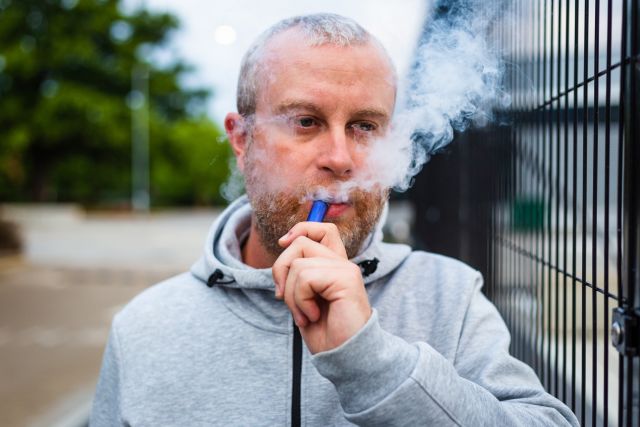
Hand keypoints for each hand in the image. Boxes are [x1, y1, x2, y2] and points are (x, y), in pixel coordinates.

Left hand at [272, 222, 371, 353]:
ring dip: (291, 295)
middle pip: (300, 242)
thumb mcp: (302, 298)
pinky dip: (300, 300)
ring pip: (298, 264)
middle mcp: (342, 263)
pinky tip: (312, 316)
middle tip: (284, 298)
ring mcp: (346, 269)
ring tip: (305, 315)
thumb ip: (297, 273)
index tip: (283, 244)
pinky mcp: (346, 279)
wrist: (344, 356)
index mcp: (334, 266)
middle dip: (280, 269)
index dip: (301, 229)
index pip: (323, 229)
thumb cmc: (326, 333)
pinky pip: (306, 277)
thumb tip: (283, 246)